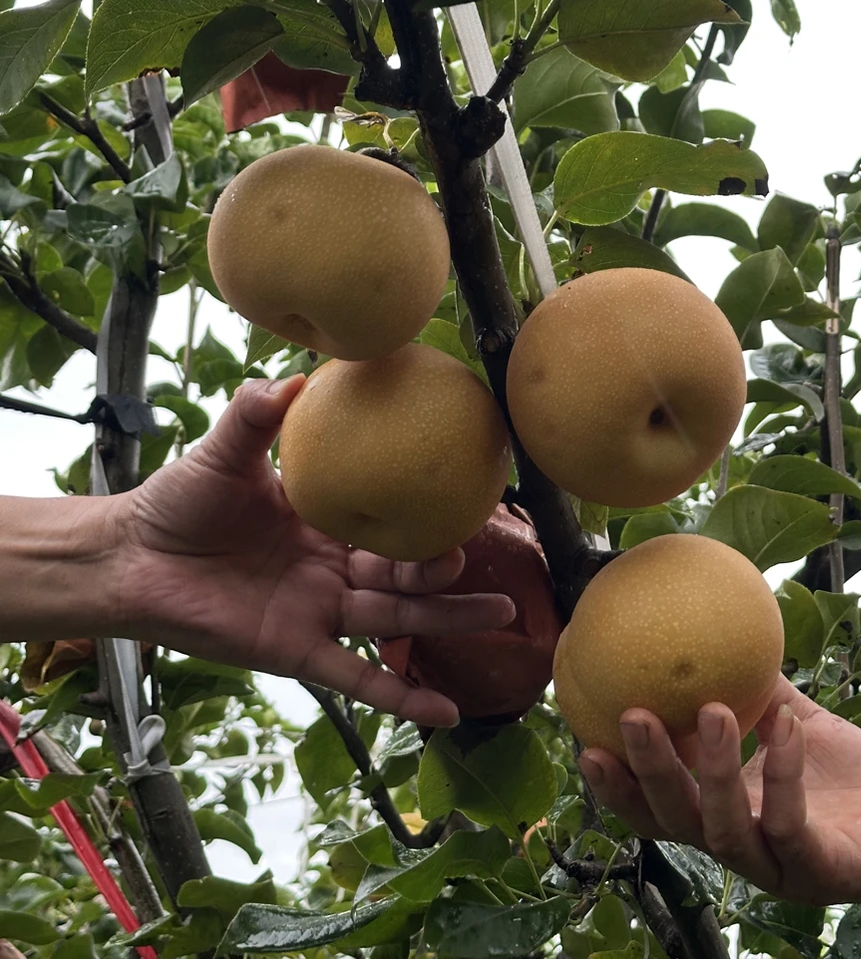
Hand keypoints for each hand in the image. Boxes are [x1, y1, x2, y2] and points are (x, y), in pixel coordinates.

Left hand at [110, 376, 514, 726]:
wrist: (131, 558)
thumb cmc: (178, 503)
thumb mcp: (225, 454)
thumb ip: (257, 415)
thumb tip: (294, 374)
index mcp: (325, 523)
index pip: (390, 522)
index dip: (428, 517)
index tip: (470, 503)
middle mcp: (332, 570)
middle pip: (404, 575)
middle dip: (448, 572)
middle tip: (483, 559)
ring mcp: (318, 613)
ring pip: (395, 620)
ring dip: (447, 622)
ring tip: (502, 616)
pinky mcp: (297, 651)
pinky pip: (357, 677)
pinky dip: (402, 696)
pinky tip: (447, 714)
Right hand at [578, 676, 860, 905]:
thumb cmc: (847, 773)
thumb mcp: (789, 718)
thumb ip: (751, 685)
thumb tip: (715, 624)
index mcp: (720, 812)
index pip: (654, 807)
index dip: (617, 783)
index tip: (586, 737)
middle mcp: (738, 845)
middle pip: (673, 822)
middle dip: (647, 772)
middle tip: (631, 716)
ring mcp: (776, 864)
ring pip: (723, 829)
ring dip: (712, 770)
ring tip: (712, 710)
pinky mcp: (821, 871)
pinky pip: (791, 822)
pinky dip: (782, 771)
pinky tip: (782, 722)